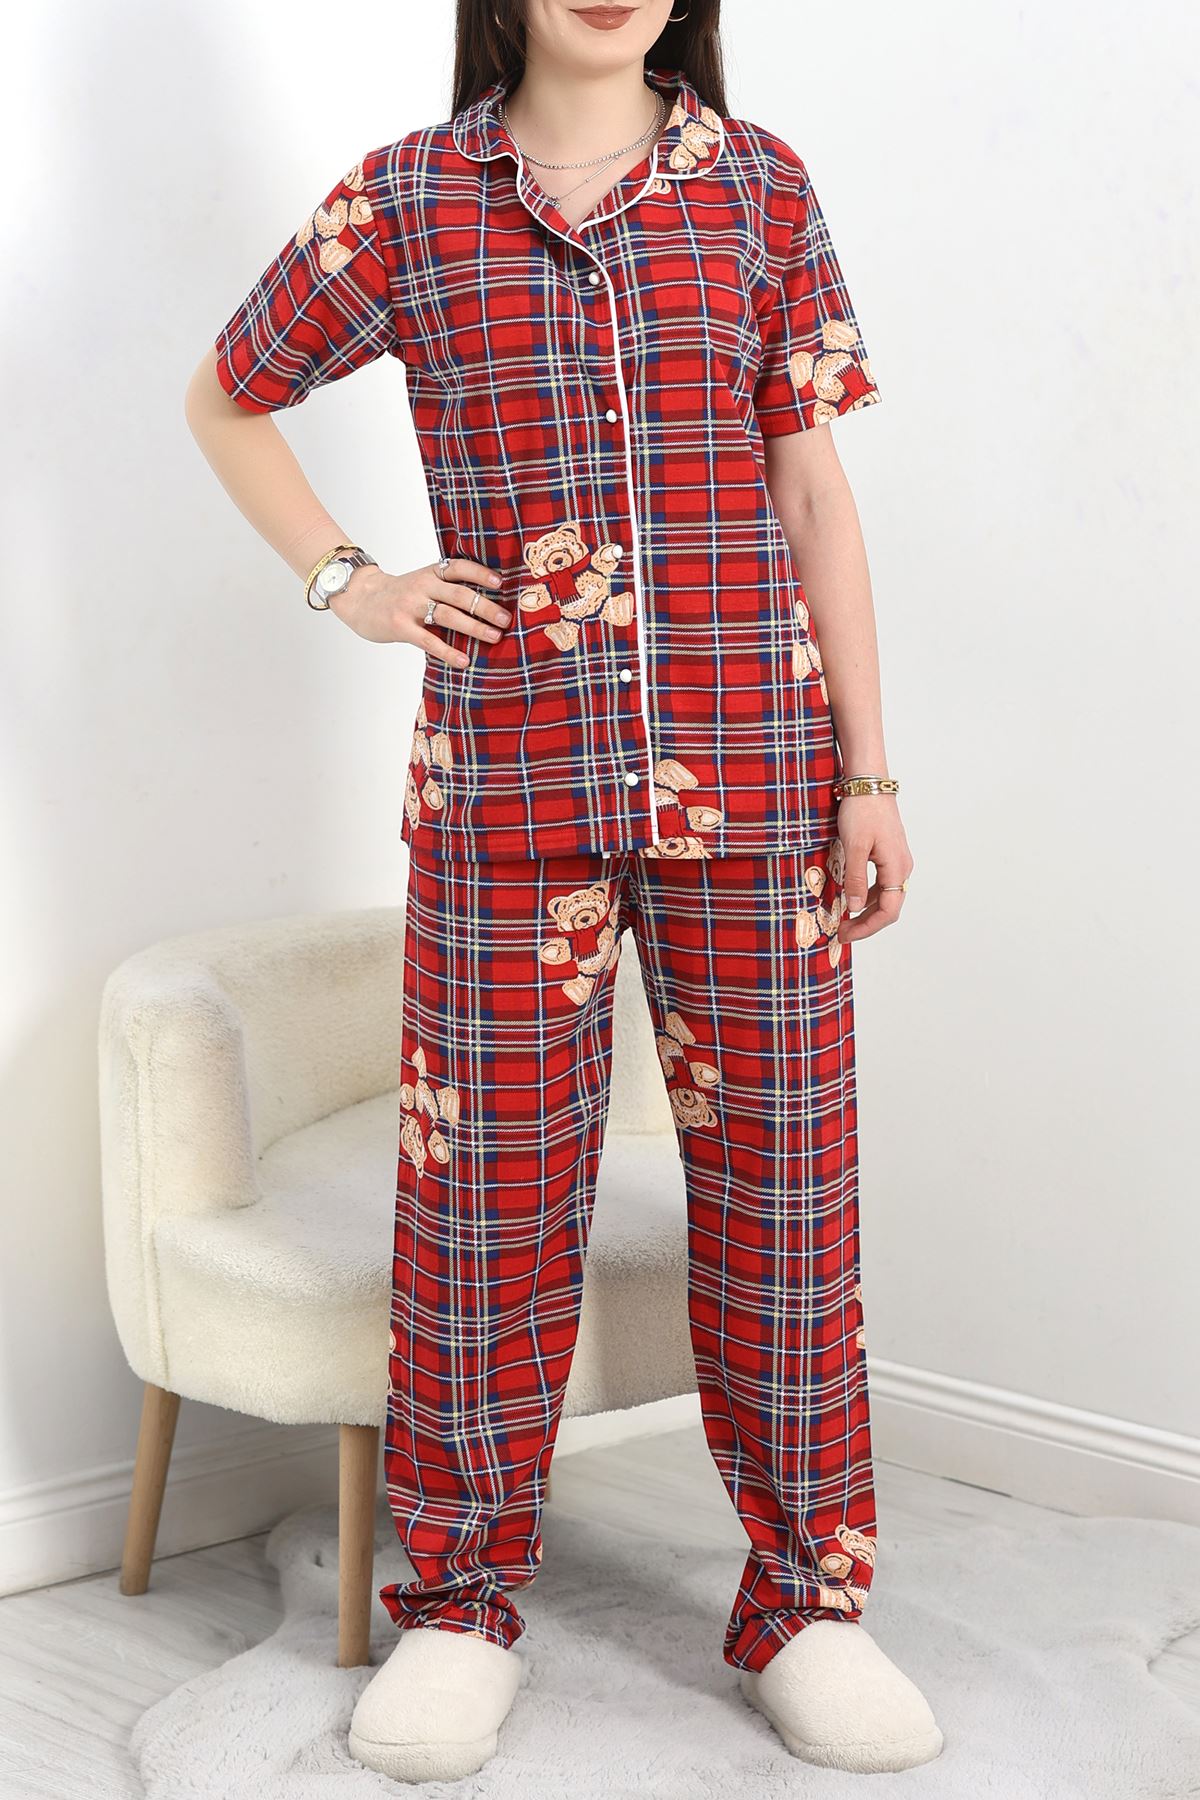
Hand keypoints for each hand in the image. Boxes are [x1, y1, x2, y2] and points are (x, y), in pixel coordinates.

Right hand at [329, 555, 510, 665]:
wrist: (359, 599)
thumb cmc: (399, 594)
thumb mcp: (422, 582)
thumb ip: (446, 589)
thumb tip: (487, 606)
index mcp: (431, 572)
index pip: (459, 567)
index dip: (481, 573)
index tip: (501, 583)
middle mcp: (422, 586)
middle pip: (459, 594)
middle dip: (485, 607)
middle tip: (506, 619)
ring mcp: (411, 606)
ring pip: (448, 616)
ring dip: (474, 627)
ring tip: (495, 637)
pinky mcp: (400, 627)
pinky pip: (429, 641)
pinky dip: (448, 652)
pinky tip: (464, 661)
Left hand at [837, 797, 913, 942]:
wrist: (868, 783)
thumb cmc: (862, 811)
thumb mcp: (854, 847)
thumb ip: (855, 879)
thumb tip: (853, 908)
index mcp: (896, 868)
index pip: (888, 911)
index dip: (867, 928)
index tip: (845, 935)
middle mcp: (901, 867)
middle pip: (888, 907)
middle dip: (865, 923)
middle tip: (841, 932)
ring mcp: (897, 860)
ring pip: (884, 896)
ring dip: (865, 910)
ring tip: (842, 918)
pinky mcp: (889, 854)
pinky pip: (880, 883)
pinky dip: (865, 894)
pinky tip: (849, 896)